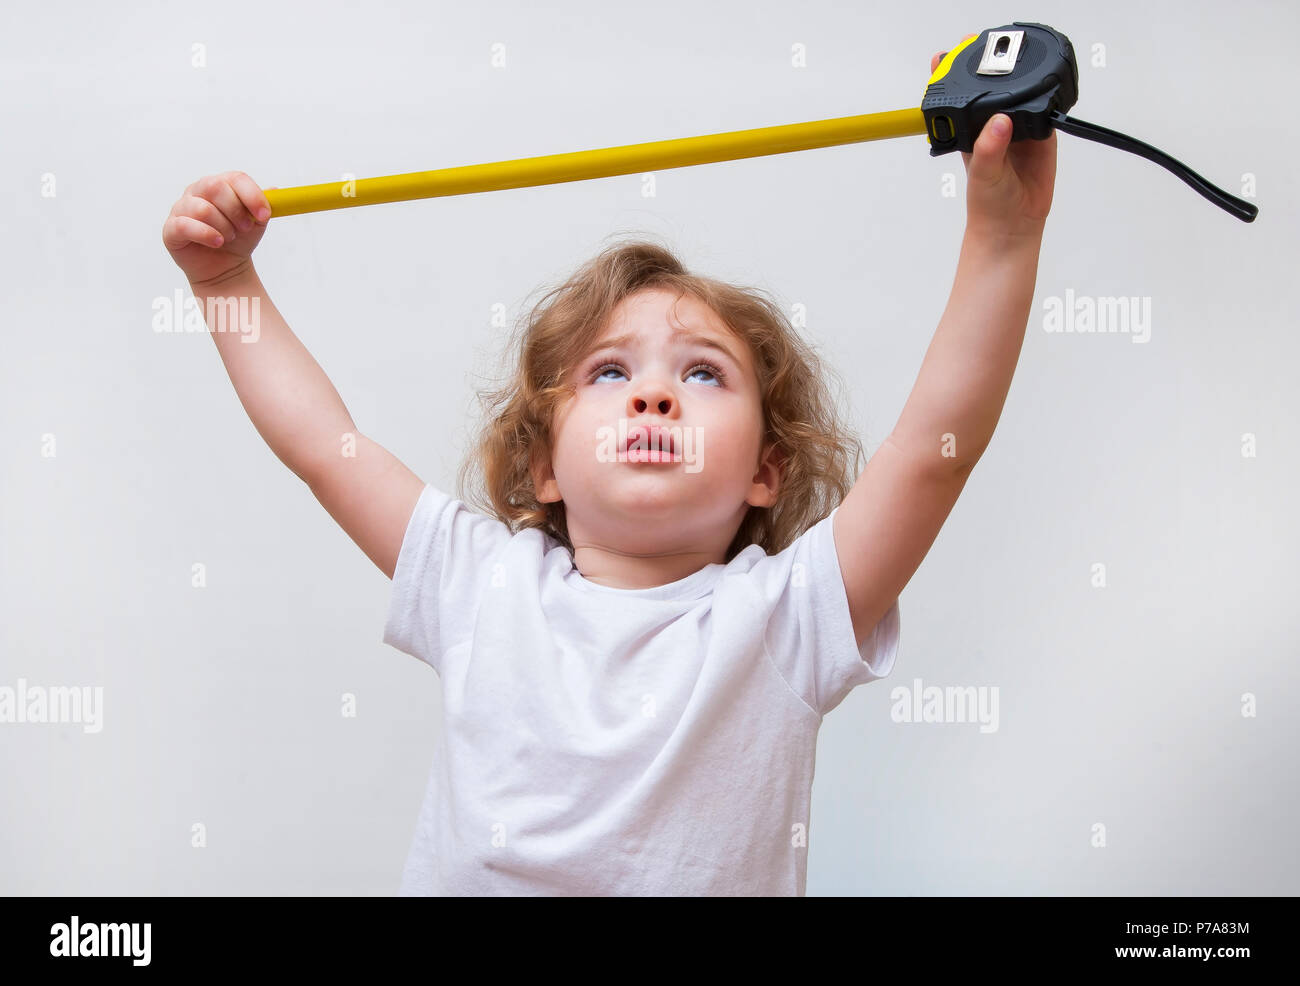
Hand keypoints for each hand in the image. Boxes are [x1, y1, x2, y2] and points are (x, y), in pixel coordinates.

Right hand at [162, 171, 274, 285]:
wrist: (224, 267)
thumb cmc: (238, 240)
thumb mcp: (256, 223)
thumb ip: (264, 205)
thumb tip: (275, 191)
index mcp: (219, 184)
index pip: (235, 178)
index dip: (252, 195)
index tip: (264, 215)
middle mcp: (197, 191)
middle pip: (216, 187)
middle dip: (236, 211)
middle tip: (245, 228)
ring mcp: (181, 208)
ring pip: (202, 209)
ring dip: (223, 227)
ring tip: (229, 238)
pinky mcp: (171, 228)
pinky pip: (185, 226)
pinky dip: (206, 235)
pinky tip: (217, 242)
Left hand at [930, 43, 1057, 238]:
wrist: (1014, 225)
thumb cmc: (987, 202)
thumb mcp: (982, 174)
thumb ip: (989, 147)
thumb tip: (1000, 122)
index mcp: (971, 130)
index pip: (963, 97)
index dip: (956, 75)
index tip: (951, 55)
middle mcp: (993, 126)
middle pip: (995, 90)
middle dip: (995, 73)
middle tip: (997, 55)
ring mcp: (1018, 128)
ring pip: (1021, 96)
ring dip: (1024, 85)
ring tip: (1023, 73)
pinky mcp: (1042, 135)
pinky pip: (1046, 111)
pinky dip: (1047, 102)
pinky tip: (1047, 95)